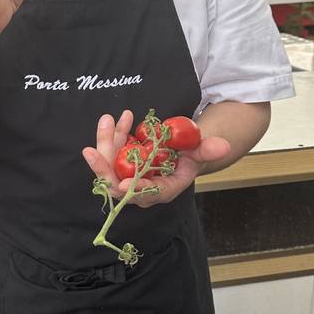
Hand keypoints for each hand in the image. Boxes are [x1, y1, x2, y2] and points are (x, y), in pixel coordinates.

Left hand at [82, 111, 230, 207]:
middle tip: (91, 151)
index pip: (146, 194)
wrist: (182, 150)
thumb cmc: (191, 154)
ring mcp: (128, 174)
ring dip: (106, 142)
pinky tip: (119, 119)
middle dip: (103, 167)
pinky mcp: (120, 161)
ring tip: (109, 119)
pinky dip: (111, 134)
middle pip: (116, 184)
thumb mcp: (201, 151)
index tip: (122, 185)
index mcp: (163, 189)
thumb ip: (209, 149)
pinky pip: (111, 150)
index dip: (134, 190)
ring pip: (109, 164)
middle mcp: (142, 186)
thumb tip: (223, 146)